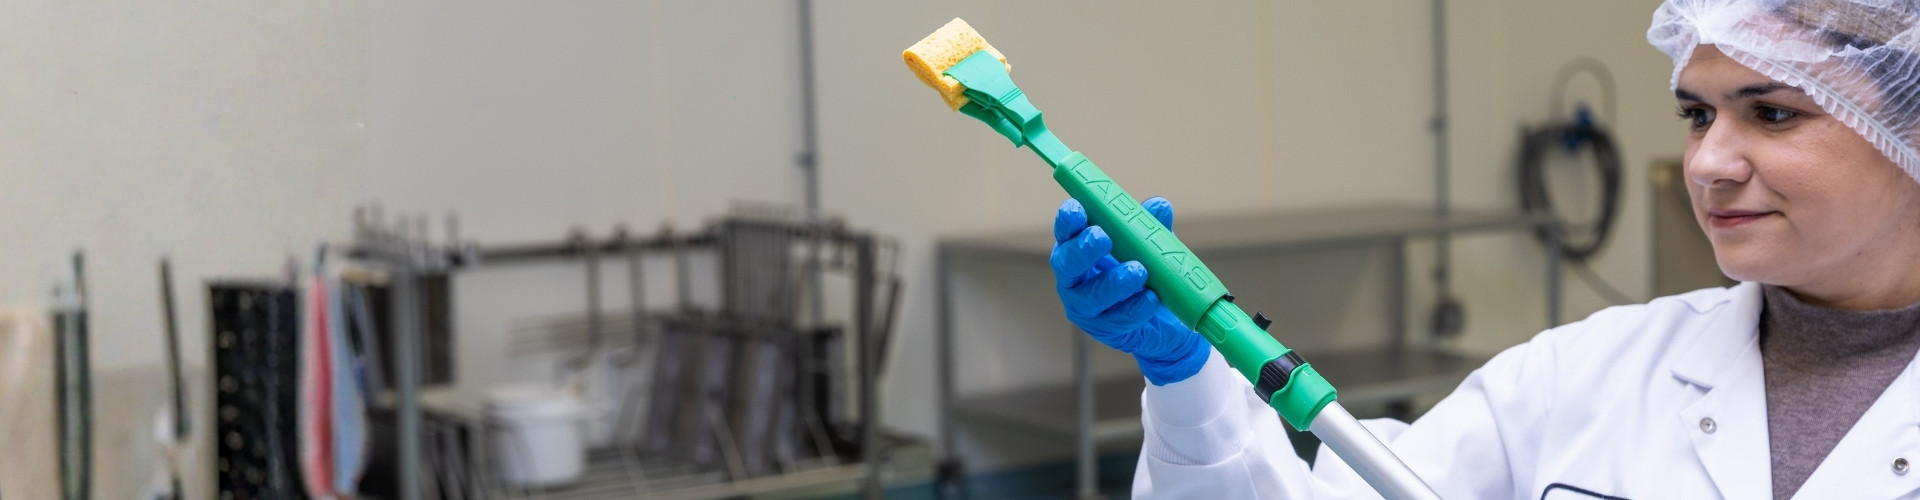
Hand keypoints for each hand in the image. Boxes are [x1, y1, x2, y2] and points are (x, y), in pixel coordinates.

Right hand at [1050, 197, 1208, 384]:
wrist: (1167, 321)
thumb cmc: (1148, 274)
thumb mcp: (1151, 246)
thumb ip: (1150, 227)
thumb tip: (1159, 206)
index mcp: (1079, 250)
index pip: (1066, 233)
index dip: (1068, 221)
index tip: (1078, 209)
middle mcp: (1074, 278)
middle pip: (1066, 264)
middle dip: (1082, 250)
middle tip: (1102, 237)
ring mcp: (1086, 307)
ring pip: (1090, 296)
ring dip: (1113, 282)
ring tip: (1138, 271)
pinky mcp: (1104, 329)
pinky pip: (1116, 319)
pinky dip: (1134, 308)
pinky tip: (1151, 298)